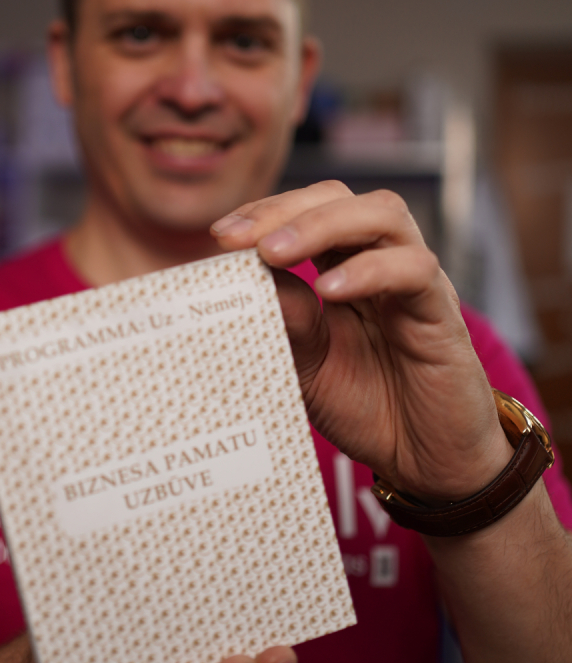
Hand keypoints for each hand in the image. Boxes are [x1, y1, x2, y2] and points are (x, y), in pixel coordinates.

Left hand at [211, 182, 512, 501]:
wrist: (428, 463)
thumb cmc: (371, 407)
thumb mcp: (307, 365)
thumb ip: (285, 322)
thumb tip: (244, 278)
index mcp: (347, 268)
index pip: (309, 211)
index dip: (265, 213)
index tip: (219, 235)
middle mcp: (384, 263)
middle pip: (342, 199)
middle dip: (285, 209)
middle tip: (236, 236)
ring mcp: (417, 284)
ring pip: (384, 216)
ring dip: (322, 226)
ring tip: (272, 252)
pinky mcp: (443, 315)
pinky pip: (415, 271)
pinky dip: (370, 271)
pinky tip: (330, 290)